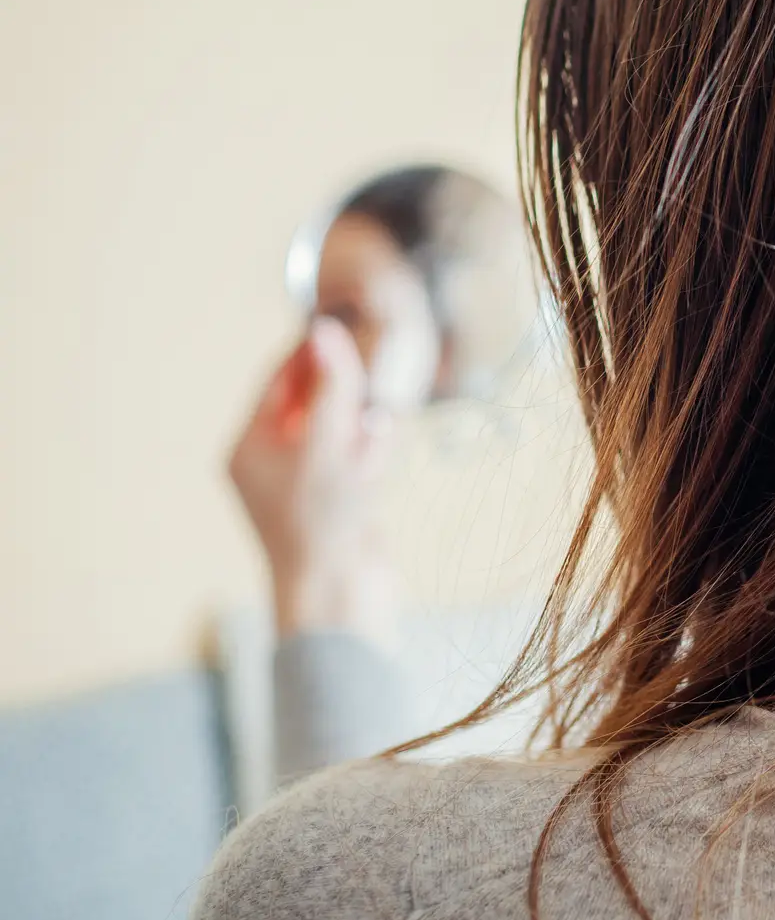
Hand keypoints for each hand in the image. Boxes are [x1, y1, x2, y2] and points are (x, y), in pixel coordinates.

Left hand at [227, 316, 398, 644]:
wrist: (339, 593)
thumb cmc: (322, 521)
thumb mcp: (325, 442)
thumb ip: (329, 384)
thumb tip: (324, 331)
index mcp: (248, 449)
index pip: (278, 382)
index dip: (311, 352)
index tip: (343, 326)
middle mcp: (272, 465)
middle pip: (313, 403)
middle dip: (344, 395)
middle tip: (367, 386)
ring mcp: (305, 485)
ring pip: (341, 430)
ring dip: (363, 428)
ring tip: (375, 434)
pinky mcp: (337, 503)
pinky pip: (357, 460)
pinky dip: (372, 455)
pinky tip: (379, 461)